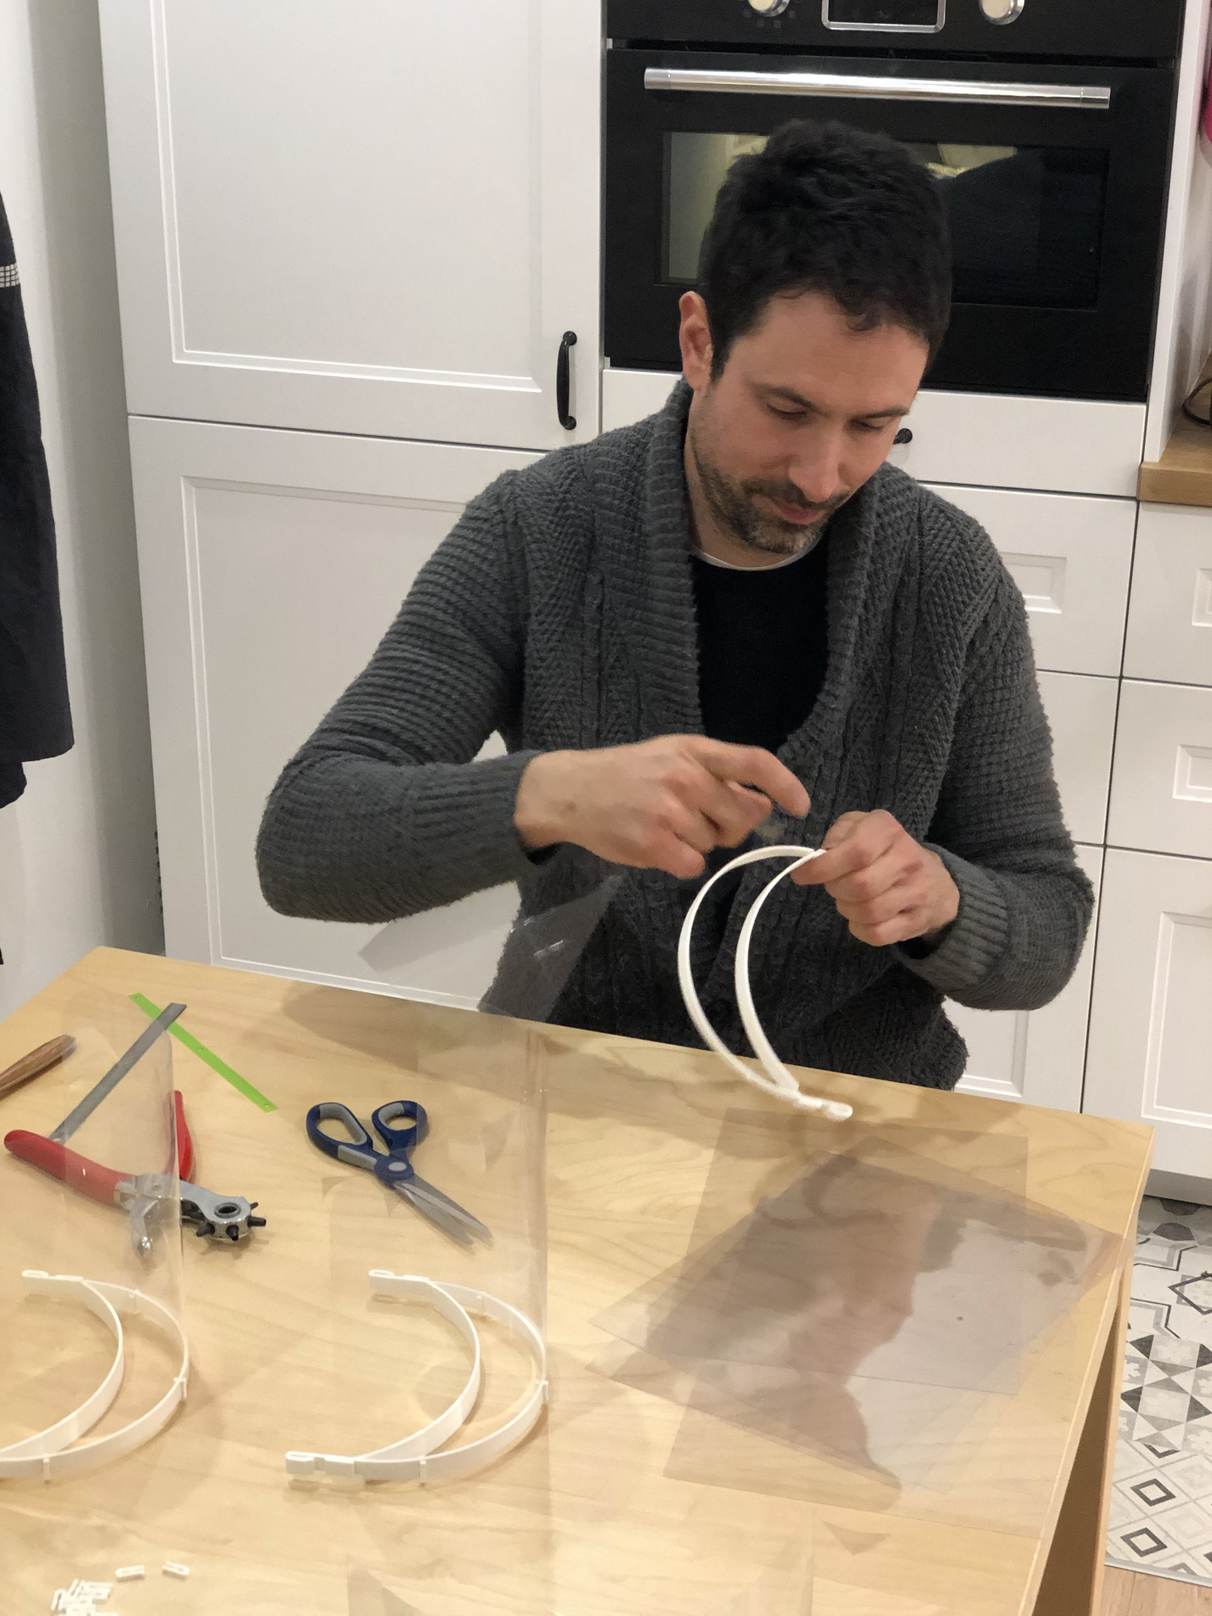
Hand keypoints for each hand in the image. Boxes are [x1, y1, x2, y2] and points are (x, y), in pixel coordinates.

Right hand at [514, 736, 809, 879]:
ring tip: (662, 825)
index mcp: (692, 750)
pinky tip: (656, 845)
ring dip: (696, 842)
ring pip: (714, 842)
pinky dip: (680, 862)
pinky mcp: (653, 843)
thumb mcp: (671, 758)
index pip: (753, 762)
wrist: (569, 791)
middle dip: (730, 825)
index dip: (784, 784)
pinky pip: (693, 864)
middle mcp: (685, 776)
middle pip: (742, 815)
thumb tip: (763, 805)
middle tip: (700, 820)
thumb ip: (716, 776)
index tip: (801, 805)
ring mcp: (669, 811)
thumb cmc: (625, 774)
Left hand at [791, 809, 958, 945]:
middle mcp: (908, 859)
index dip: (823, 867)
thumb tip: (819, 857)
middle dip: (836, 889)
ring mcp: (917, 891)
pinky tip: (860, 918)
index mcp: (888, 831)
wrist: (933, 879)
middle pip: (860, 885)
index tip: (802, 875)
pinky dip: (860, 930)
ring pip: (869, 912)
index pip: (856, 851)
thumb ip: (837, 835)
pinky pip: (879, 934)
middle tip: (834, 886)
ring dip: (847, 910)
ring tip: (848, 900)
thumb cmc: (884, 850)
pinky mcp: (917, 920)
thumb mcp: (859, 827)